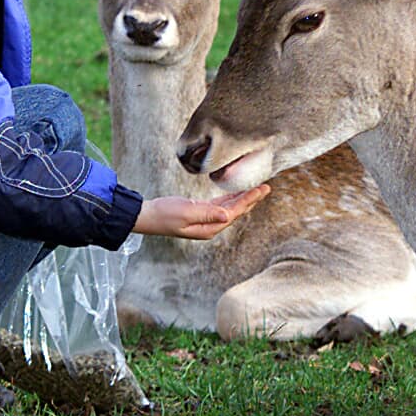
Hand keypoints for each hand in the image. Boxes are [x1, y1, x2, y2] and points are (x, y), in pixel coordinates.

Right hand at [133, 185, 269, 239]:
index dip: (249, 200)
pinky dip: (230, 197)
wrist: (148, 216)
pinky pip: (220, 205)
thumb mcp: (186, 212)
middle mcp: (211, 226)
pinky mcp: (200, 212)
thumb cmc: (165, 214)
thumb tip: (227, 215)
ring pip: (230, 207)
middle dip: (251, 199)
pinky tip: (237, 192)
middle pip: (237, 211)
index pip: (235, 212)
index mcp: (210, 227)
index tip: (262, 189)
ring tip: (256, 188)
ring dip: (243, 197)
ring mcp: (206, 220)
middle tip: (267, 187)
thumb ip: (207, 213)